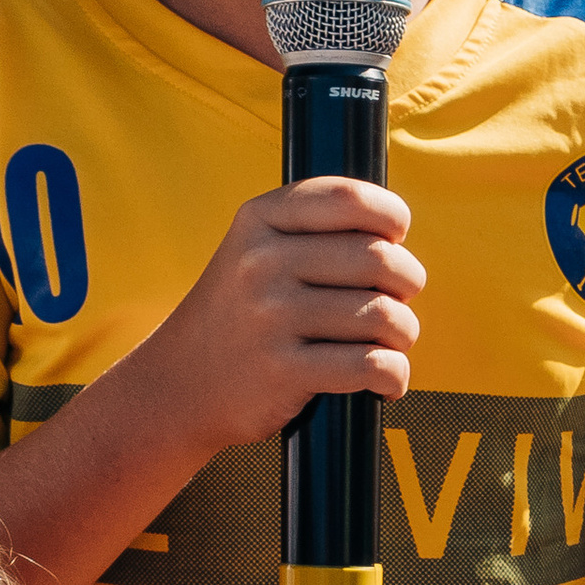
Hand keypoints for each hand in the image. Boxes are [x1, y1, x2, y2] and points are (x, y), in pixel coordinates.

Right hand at [143, 176, 425, 458]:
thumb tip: (394, 229)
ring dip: (403, 334)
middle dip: (407, 282)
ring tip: (390, 343)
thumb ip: (313, 229)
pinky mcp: (284, 370)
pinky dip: (394, 376)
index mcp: (259, 220)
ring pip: (384, 316)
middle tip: (398, 300)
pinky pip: (372, 366)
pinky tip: (386, 381)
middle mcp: (262, 262)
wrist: (177, 385)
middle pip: (379, 259)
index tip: (395, 238)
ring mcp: (271, 317)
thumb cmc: (239, 315)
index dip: (392, 217)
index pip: (350, 199)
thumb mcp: (253, 250)